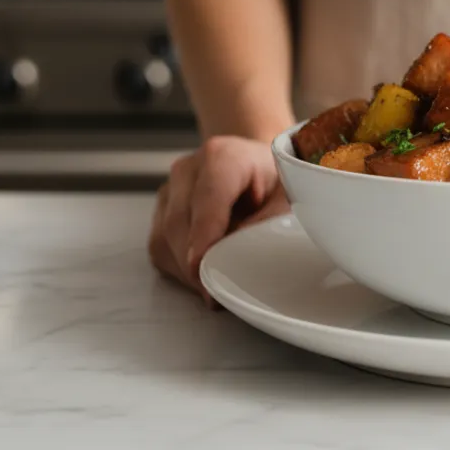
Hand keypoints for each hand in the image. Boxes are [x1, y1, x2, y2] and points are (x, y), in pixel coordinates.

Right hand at [148, 136, 288, 303]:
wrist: (255, 167)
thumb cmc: (273, 179)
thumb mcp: (288, 195)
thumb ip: (272, 222)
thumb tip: (253, 259)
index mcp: (223, 156)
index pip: (208, 196)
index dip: (205, 232)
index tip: (203, 262)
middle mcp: (189, 170)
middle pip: (180, 223)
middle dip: (196, 263)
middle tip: (218, 294)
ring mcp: (170, 191)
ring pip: (165, 240)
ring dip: (188, 271)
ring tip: (218, 287)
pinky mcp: (161, 214)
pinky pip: (162, 249)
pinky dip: (181, 271)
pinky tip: (206, 275)